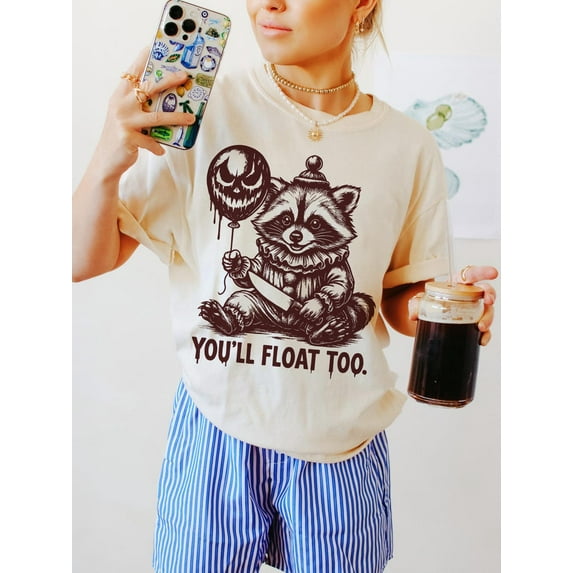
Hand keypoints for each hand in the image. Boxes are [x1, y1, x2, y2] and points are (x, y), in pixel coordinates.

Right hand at [97, 47, 195, 174]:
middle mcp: (120, 104)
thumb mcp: (126, 117)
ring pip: (156, 116)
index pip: (132, 72)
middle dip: (169, 80)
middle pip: (148, 88)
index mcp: (120, 96)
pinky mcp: (128, 137)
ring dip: (176, 117)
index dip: (142, 59)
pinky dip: (157, 146)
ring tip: (191, 119)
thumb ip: (140, 107)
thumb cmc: (121, 137)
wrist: (106, 161)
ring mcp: (124, 120)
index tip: (153, 46)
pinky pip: (151, 141)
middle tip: (185, 76)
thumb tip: (167, 101)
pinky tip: (161, 150)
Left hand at [408, 265, 498, 345]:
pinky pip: (484, 329)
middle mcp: (469, 296)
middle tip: (489, 301)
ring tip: (481, 327)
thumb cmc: (427, 304)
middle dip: (490, 294)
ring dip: (488, 318)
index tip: (493, 273)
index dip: (482, 272)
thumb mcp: (419, 301)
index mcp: (457, 285)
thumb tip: (413, 314)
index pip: (470, 274)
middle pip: (485, 291)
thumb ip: (415, 304)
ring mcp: (473, 310)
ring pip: (487, 311)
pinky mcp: (472, 324)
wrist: (425, 320)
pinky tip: (482, 340)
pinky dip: (486, 335)